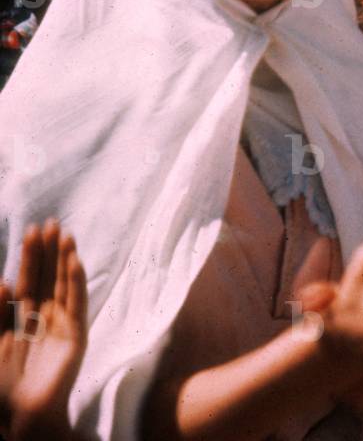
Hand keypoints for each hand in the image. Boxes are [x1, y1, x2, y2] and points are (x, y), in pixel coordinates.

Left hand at [0, 220, 86, 440]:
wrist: (18, 417)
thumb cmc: (1, 385)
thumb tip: (2, 283)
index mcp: (21, 321)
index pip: (28, 281)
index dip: (30, 257)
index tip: (32, 230)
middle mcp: (43, 319)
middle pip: (48, 278)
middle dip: (49, 251)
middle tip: (50, 223)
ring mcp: (61, 327)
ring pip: (64, 286)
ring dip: (65, 260)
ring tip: (65, 234)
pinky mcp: (75, 337)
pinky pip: (77, 305)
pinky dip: (77, 283)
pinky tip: (75, 262)